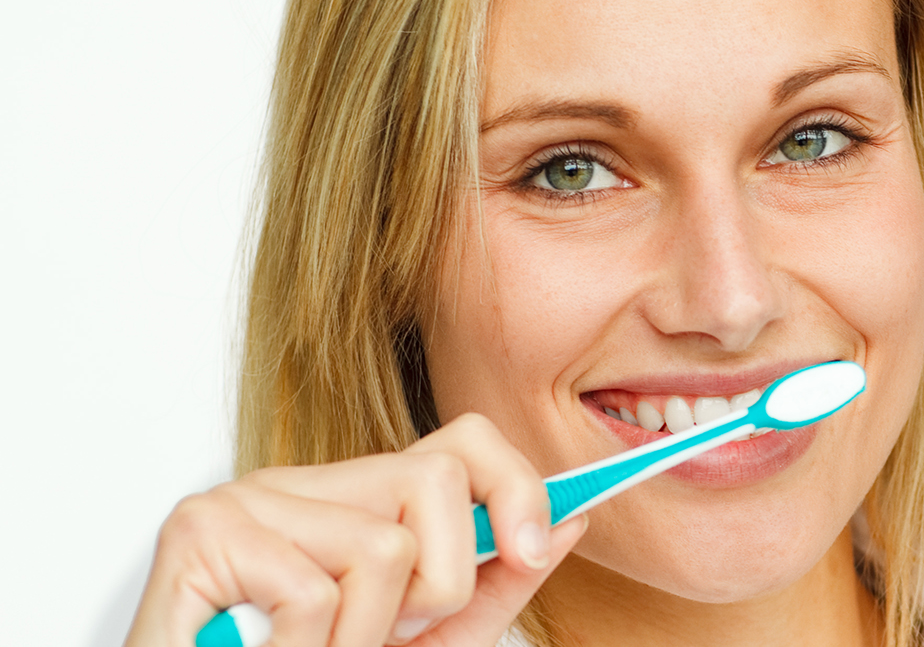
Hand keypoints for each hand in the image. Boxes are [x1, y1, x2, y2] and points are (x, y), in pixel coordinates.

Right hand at [124, 413, 587, 646]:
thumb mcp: (421, 640)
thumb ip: (492, 586)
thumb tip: (573, 521)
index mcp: (354, 502)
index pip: (462, 445)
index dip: (516, 486)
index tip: (540, 546)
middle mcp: (302, 483)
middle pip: (436, 478)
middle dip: (443, 580)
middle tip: (389, 633)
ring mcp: (249, 498)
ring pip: (384, 549)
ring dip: (365, 637)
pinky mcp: (203, 531)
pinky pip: (316, 593)